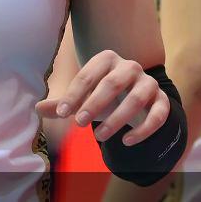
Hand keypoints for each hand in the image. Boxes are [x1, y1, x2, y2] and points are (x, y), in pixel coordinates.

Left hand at [36, 50, 168, 146]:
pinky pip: (158, 115)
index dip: (73, 95)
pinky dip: (144, 130)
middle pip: (112, 83)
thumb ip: (62, 103)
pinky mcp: (163, 101)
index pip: (87, 76)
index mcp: (106, 59)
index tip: (61, 113)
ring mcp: (149, 82)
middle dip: (94, 104)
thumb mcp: (83, 98)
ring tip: (99, 136)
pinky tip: (127, 142)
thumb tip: (37, 109)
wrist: (137, 99)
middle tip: (78, 123)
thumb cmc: (103, 96)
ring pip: (137, 99)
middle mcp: (130, 66)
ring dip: (118, 119)